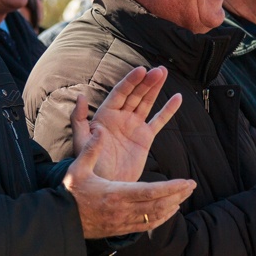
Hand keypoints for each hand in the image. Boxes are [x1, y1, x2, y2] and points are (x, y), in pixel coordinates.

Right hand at [64, 127, 196, 237]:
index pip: (150, 192)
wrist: (62, 221)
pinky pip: (147, 225)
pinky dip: (161, 218)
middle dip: (177, 195)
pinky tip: (168, 211)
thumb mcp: (77, 168)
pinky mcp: (121, 229)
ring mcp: (123, 222)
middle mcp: (123, 210)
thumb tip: (100, 131)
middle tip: (192, 186)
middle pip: (158, 205)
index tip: (186, 182)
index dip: (171, 188)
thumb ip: (91, 149)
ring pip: (155, 217)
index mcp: (116, 193)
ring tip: (184, 196)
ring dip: (172, 206)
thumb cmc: (70, 192)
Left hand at [71, 66, 181, 182]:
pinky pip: (158, 121)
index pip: (120, 93)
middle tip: (159, 70)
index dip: (131, 81)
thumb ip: (78, 118)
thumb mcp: (80, 141)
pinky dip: (168, 110)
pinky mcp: (145, 138)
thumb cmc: (89, 164)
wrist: (105, 185)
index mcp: (105, 115)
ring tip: (163, 73)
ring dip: (155, 88)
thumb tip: (81, 96)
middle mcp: (120, 117)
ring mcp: (134, 126)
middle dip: (147, 81)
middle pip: (135, 94)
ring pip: (146, 102)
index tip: (141, 70)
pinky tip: (177, 98)